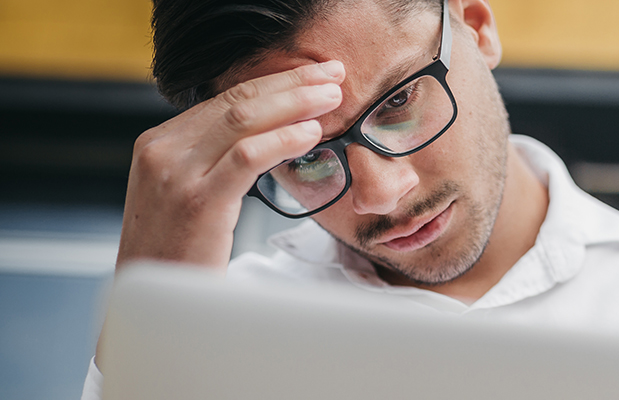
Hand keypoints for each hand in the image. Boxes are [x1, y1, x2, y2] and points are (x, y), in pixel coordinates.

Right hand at [116, 60, 345, 269]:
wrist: (150, 307)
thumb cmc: (178, 254)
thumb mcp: (188, 196)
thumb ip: (215, 163)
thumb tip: (269, 137)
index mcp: (160, 143)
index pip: (225, 98)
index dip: (275, 82)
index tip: (313, 75)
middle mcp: (162, 150)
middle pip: (237, 100)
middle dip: (291, 82)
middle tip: (333, 75)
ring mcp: (174, 174)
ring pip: (243, 119)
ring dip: (294, 103)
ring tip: (332, 98)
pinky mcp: (196, 201)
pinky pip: (246, 157)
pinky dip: (283, 140)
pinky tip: (311, 134)